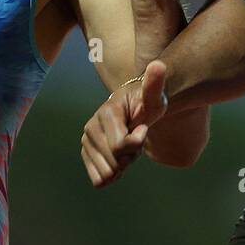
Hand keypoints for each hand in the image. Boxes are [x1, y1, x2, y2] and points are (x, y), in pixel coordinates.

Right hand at [80, 59, 168, 187]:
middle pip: (114, 162)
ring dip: (123, 164)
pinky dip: (113, 174)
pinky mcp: (86, 152)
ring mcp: (86, 141)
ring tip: (128, 146)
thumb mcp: (155, 96)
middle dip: (130, 156)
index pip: (121, 146)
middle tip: (136, 138)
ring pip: (108, 173)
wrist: (137, 110)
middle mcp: (91, 126)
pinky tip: (120, 158)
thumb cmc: (148, 103)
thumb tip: (158, 65)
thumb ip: (155, 84)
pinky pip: (99, 179)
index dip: (137, 144)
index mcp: (107, 113)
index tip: (143, 130)